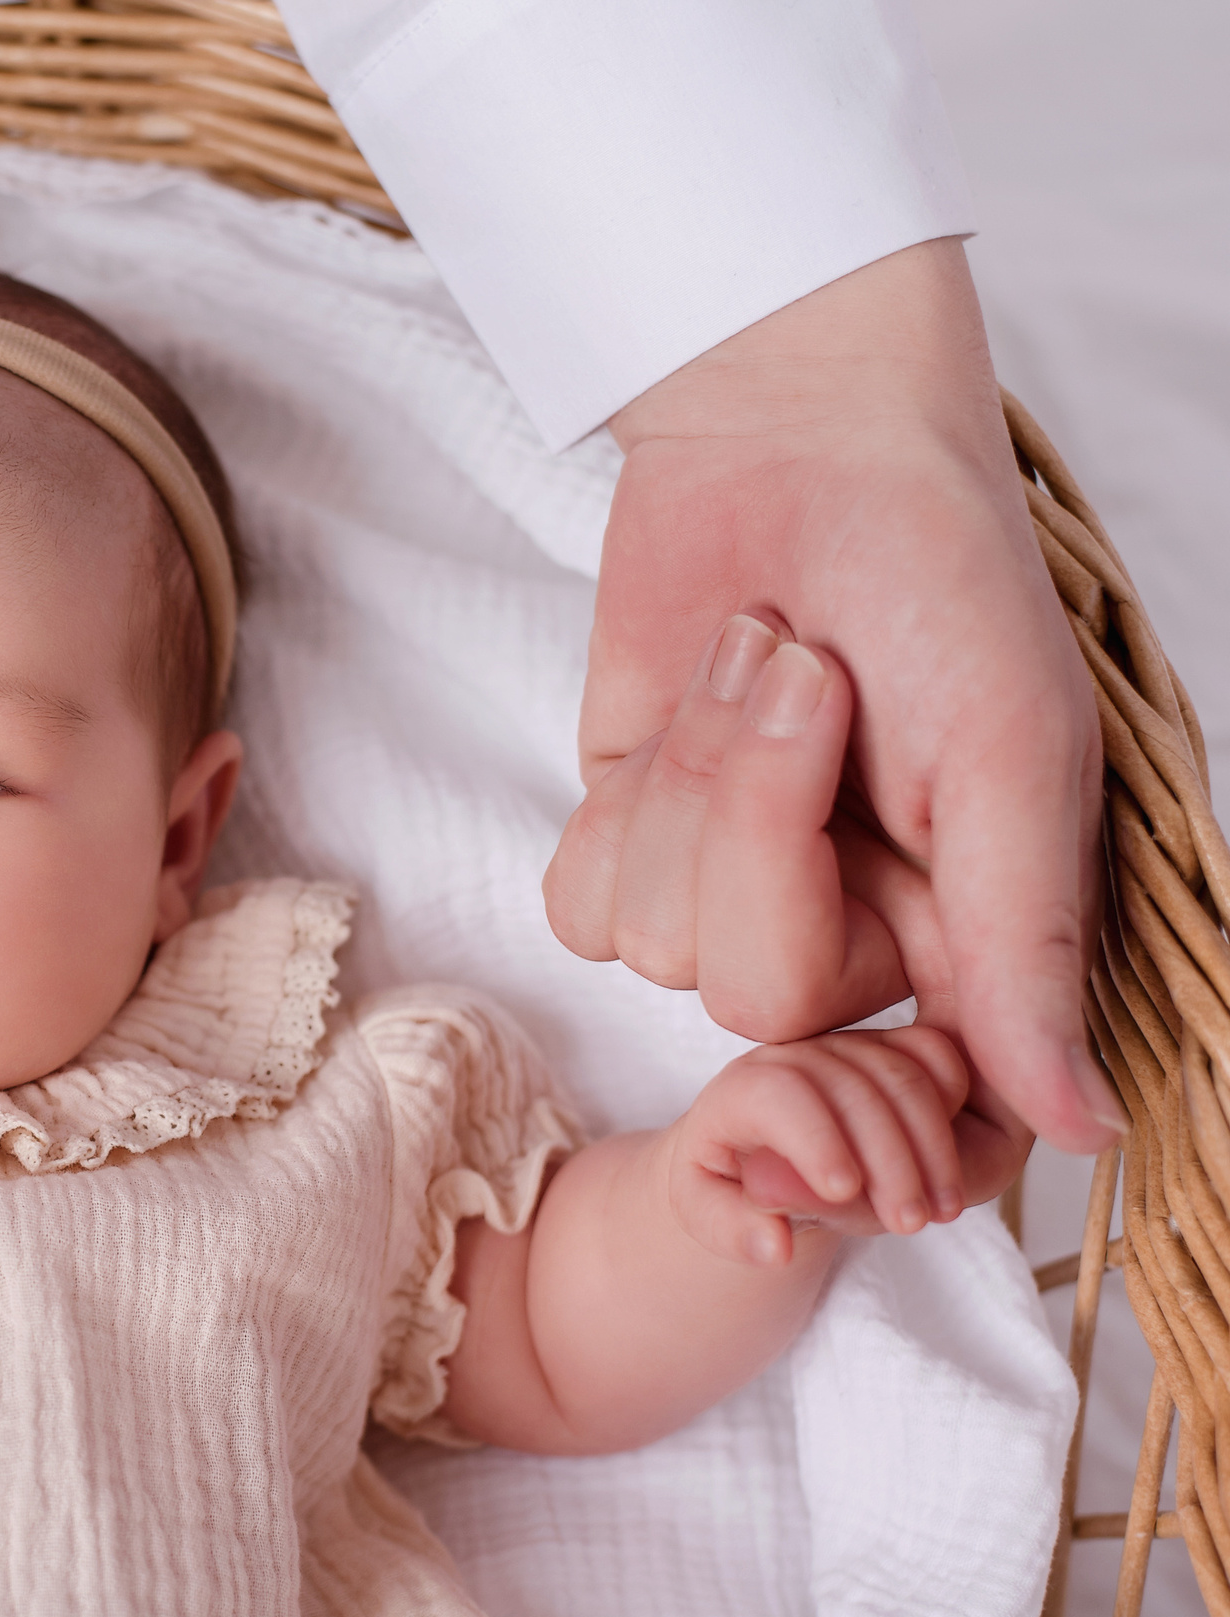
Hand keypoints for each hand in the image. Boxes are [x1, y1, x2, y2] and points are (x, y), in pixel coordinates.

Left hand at [545, 238, 1120, 1154]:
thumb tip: (1081, 1132)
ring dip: (697, 782)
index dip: (885, 1116)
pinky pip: (581, 910)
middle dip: (763, 825)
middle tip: (820, 684)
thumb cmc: (936, 578)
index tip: (875, 1048)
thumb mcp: (1014, 762)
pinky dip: (622, 802)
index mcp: (973, 941)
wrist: (792, 440)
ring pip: (656, 949)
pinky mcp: (632, 847)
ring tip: (762, 672)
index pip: (931, 1122)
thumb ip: (1027, 954)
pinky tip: (679, 712)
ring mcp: (730, 899)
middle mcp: (854, 941)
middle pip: (758, 1003)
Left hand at [670, 1024, 981, 1266]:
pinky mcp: (889, 1048)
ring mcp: (847, 1047)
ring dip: (933, 1148)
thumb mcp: (712, 1214)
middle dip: (889, 1160)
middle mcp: (794, 1054)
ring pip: (904, 1075)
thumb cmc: (728, 1183)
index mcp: (740, 1089)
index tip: (842, 1192)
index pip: (779, 1094)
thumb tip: (775, 1246)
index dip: (815, 1139)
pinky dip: (956, 1105)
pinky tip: (951, 1165)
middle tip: (909, 1224)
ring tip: (940, 1213)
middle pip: (855, 1087)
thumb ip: (733, 1230)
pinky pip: (935, 1054)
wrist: (754, 1152)